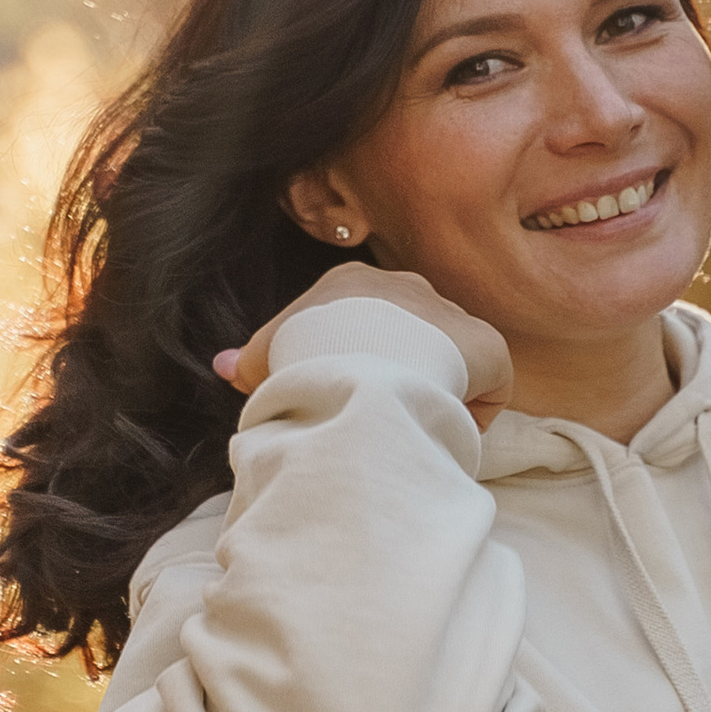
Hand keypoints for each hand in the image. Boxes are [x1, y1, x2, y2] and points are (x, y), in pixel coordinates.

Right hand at [213, 264, 514, 424]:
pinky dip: (470, 413)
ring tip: (412, 425)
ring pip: (450, 362)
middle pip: (409, 338)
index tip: (345, 394)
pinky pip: (487, 387)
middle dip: (400, 373)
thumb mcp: (267, 358)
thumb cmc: (305, 360)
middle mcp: (407, 286)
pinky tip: (443, 428)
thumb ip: (250, 360)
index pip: (359, 324)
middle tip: (381, 413)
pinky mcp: (488, 346)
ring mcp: (451, 314)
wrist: (358, 365)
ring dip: (434, 393)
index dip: (352, 361)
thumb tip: (222, 364)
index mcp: (353, 283)